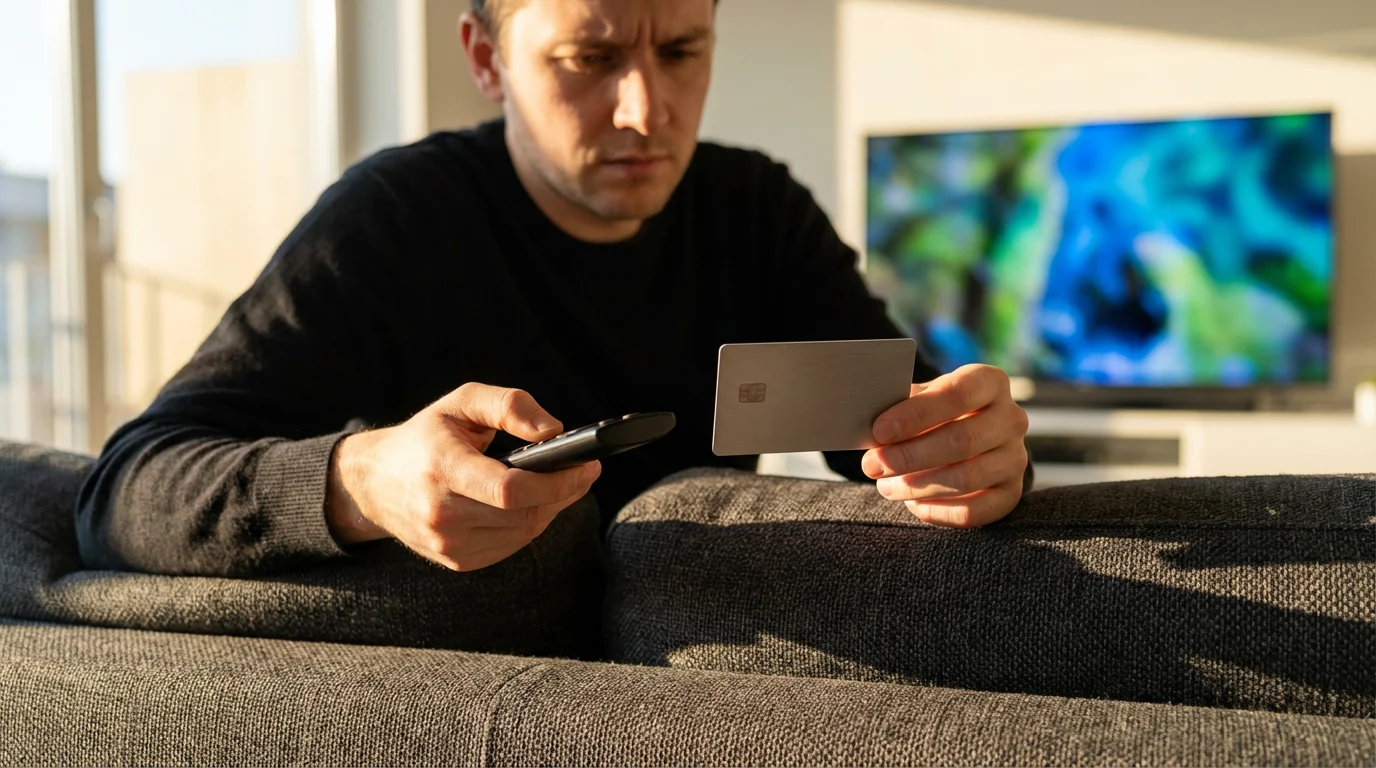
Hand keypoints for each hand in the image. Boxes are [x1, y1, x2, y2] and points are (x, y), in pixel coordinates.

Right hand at [325, 383, 600, 570]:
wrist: (375, 483)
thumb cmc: (426, 435)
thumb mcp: (461, 402)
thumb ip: (509, 405)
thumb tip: (554, 430)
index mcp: (442, 468)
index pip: (510, 490)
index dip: (558, 482)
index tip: (588, 465)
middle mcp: (441, 514)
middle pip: (524, 514)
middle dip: (563, 493)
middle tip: (585, 472)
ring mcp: (447, 544)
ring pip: (523, 533)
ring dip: (551, 509)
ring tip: (562, 484)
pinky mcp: (457, 562)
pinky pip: (510, 546)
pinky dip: (529, 525)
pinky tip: (534, 504)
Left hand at [862, 364, 1028, 527]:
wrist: (965, 436)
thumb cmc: (934, 412)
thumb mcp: (920, 397)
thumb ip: (900, 404)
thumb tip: (870, 422)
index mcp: (990, 382)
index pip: (957, 394)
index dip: (916, 414)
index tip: (879, 431)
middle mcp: (1011, 418)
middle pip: (962, 441)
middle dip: (910, 456)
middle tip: (872, 465)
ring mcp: (1015, 458)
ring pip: (966, 478)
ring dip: (918, 486)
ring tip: (886, 486)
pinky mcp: (1011, 493)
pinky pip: (977, 511)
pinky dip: (939, 512)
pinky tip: (913, 505)